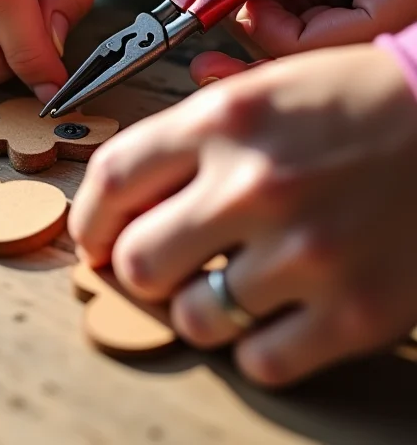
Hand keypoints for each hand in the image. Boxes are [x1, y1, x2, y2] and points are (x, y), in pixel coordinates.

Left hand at [69, 44, 416, 385]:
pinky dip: (256, 345)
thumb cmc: (352, 99)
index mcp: (225, 119)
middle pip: (140, 263)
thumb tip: (126, 192)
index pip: (113, 179)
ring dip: (196, 310)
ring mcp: (309, 251)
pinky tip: (272, 313)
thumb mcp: (261, 87)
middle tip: (158, 266)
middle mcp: (256, 184)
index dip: (88, 219)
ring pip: (195, 320)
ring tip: (220, 287)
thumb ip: (188, 135)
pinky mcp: (359, 309)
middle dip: (137, 270)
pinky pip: (263, 360)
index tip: (92, 238)